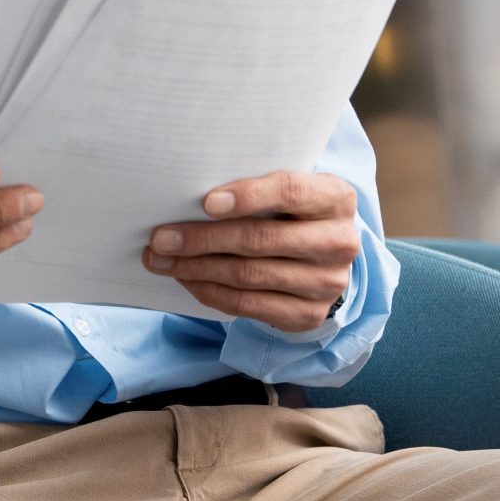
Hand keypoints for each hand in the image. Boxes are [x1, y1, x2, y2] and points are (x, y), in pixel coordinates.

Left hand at [143, 171, 359, 331]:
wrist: (323, 256)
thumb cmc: (290, 210)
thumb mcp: (285, 190)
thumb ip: (252, 186)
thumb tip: (185, 194)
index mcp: (335, 198)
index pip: (290, 191)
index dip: (247, 196)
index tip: (205, 202)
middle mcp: (339, 241)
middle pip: (260, 239)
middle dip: (202, 238)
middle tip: (160, 238)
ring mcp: (327, 283)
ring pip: (249, 275)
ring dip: (196, 267)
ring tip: (160, 259)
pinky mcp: (308, 314)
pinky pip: (248, 305)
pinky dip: (210, 291)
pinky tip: (185, 278)